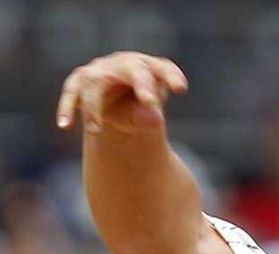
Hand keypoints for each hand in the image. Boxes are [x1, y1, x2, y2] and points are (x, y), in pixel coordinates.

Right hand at [56, 51, 187, 134]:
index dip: (171, 76)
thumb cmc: (139, 108)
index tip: (181, 89)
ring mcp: (100, 70)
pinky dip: (67, 108)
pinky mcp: (80, 81)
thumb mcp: (146, 116)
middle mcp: (124, 63)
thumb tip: (153, 119)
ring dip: (93, 107)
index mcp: (149, 67)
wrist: (117, 105)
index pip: (162, 68)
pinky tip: (65, 125)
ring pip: (95, 82)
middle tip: (151, 103)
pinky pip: (72, 92)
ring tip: (95, 131)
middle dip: (142, 84)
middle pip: (133, 69)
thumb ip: (148, 118)